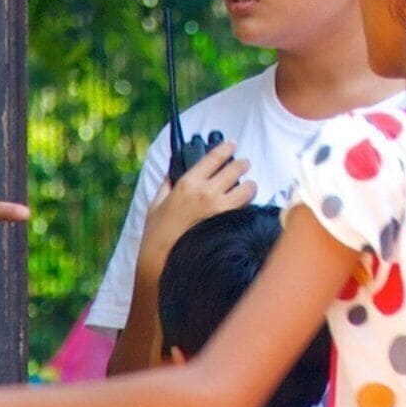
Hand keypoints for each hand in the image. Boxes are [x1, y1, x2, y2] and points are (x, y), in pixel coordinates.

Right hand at [139, 140, 250, 278]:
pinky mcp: (230, 224)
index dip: (226, 147)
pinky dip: (248, 205)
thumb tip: (170, 173)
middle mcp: (206, 192)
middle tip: (244, 164)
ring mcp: (220, 209)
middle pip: (236, 168)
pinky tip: (244, 206)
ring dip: (249, 185)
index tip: (232, 144)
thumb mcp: (156, 205)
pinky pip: (247, 208)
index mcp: (187, 183)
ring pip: (248, 187)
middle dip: (242, 164)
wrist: (163, 262)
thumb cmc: (157, 234)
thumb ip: (165, 186)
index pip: (214, 157)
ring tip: (247, 187)